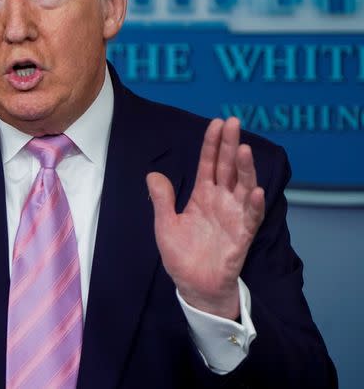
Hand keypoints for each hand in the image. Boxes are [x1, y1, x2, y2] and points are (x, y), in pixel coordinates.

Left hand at [146, 117, 265, 319]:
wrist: (194, 286)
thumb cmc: (182, 255)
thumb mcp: (165, 224)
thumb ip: (162, 199)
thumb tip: (152, 174)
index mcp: (203, 196)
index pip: (209, 164)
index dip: (212, 144)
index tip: (217, 123)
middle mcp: (221, 201)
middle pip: (228, 168)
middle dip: (231, 145)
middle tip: (234, 122)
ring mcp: (234, 217)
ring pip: (243, 188)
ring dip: (245, 170)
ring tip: (244, 150)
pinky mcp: (242, 236)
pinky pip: (251, 218)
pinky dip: (255, 205)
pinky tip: (256, 191)